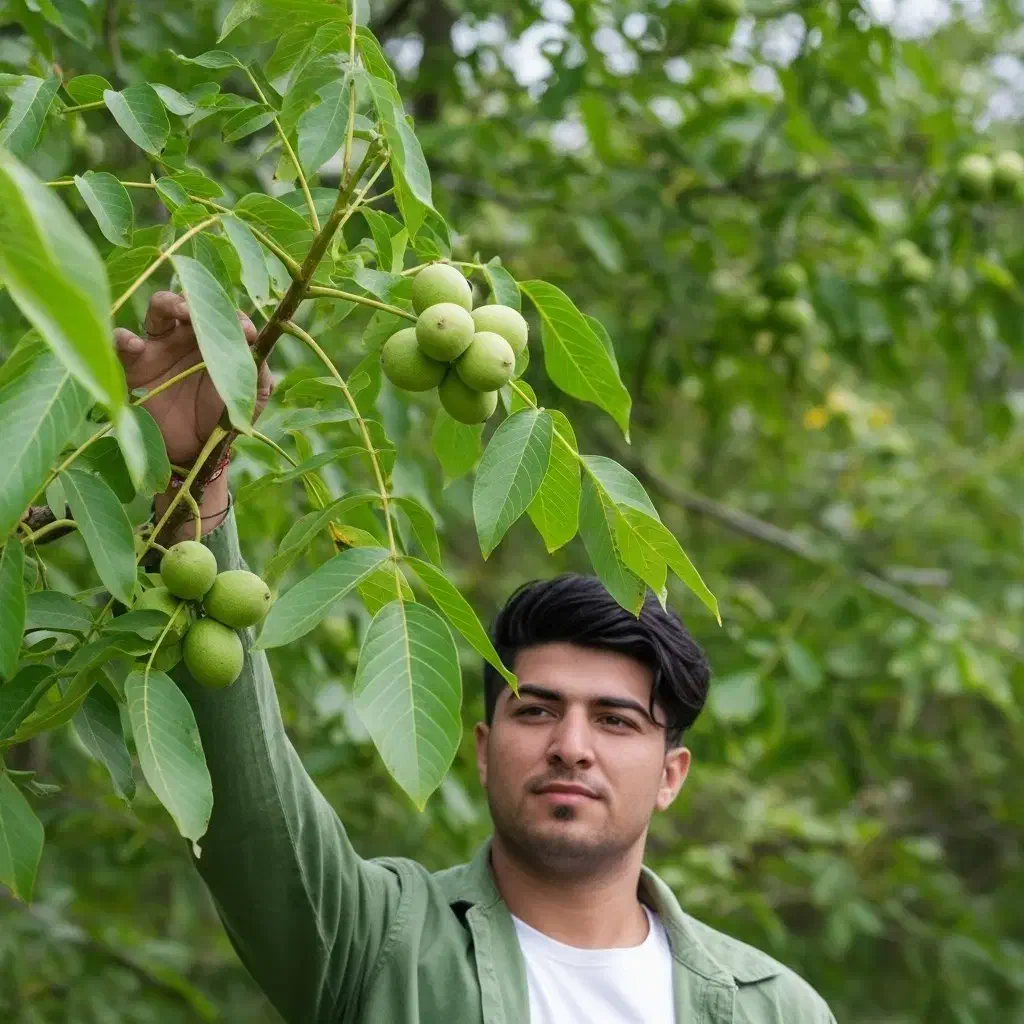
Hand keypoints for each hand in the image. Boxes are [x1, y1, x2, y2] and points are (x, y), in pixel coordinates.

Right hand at [114, 290, 272, 465]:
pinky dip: (123, 338)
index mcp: (216, 339)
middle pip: (189, 300)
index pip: (223, 313)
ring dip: (169, 303)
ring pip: (159, 309)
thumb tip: (258, 341)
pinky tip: (136, 345)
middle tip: (206, 309)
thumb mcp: (249, 397)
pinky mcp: (134, 366)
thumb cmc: (222, 418)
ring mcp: (160, 348)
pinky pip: (121, 343)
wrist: (193, 449)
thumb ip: (257, 370)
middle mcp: (188, 336)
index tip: (247, 331)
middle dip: (197, 298)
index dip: (234, 315)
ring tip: (180, 311)